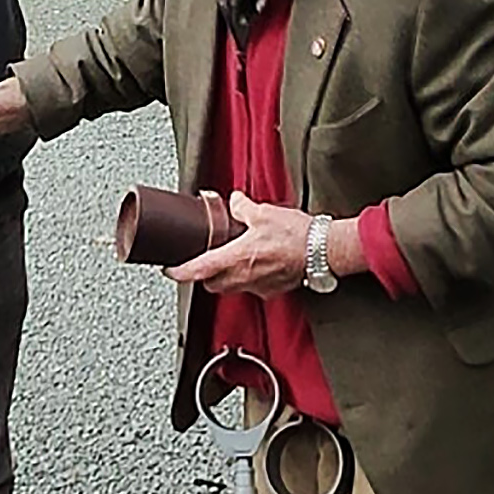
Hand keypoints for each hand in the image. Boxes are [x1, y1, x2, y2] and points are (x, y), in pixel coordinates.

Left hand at [166, 191, 310, 296]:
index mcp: (237, 258)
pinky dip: (247, 279)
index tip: (169, 270)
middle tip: (202, 261)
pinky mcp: (272, 291)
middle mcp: (244, 277)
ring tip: (231, 260)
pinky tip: (256, 265)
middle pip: (211, 284)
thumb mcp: (264, 213)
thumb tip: (235, 202)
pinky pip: (251, 288)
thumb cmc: (297, 235)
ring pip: (230, 288)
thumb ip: (243, 208)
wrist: (324, 251)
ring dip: (225, 277)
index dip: (179, 272)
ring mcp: (259, 287)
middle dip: (203, 275)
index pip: (198, 270)